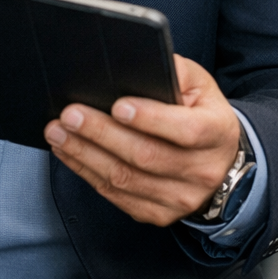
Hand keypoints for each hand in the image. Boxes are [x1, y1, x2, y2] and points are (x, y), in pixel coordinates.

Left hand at [45, 54, 241, 225]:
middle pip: (146, 156)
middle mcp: (202, 171)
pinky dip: (87, 173)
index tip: (117, 106)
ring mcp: (179, 198)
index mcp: (217, 134)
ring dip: (85, 155)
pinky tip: (70, 153)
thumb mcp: (201, 87)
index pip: (186, 130)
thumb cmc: (203, 115)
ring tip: (58, 133)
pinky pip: (116, 196)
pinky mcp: (157, 214)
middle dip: (102, 134)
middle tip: (70, 115)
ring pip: (125, 179)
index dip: (151, 119)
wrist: (219, 162)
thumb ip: (176, 73)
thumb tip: (141, 65)